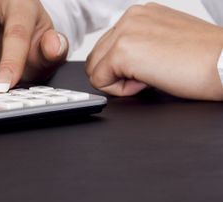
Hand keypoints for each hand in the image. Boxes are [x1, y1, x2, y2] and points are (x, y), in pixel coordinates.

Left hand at [86, 3, 222, 100]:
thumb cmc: (205, 59)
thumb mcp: (165, 41)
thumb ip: (140, 45)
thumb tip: (120, 63)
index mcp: (140, 14)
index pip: (107, 47)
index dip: (124, 68)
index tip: (152, 67)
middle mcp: (130, 17)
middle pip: (96, 58)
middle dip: (118, 74)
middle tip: (152, 74)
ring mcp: (124, 32)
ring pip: (94, 70)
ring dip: (119, 81)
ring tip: (151, 76)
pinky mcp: (122, 52)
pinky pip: (100, 82)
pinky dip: (121, 90)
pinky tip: (147, 82)